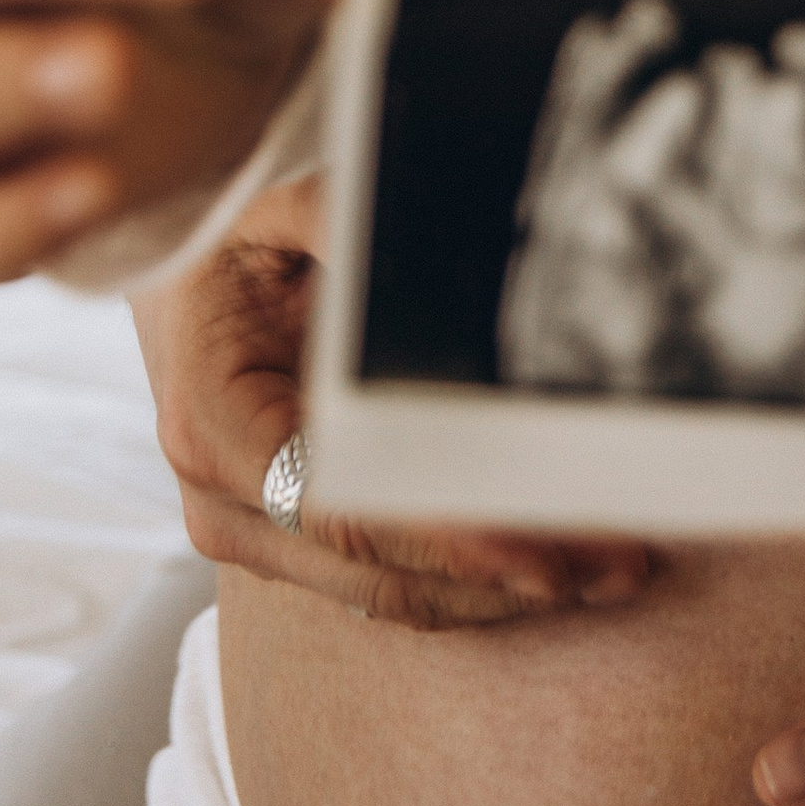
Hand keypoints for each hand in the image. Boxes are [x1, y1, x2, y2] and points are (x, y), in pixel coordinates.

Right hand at [135, 173, 654, 626]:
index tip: (540, 548)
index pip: (338, 506)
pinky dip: (479, 580)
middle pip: (379, 568)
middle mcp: (224, 501)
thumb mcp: (276, 212)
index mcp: (210, 421)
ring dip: (508, 589)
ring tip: (618, 566)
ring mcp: (257, 538)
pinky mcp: (297, 551)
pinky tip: (564, 564)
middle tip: (619, 561)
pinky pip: (395, 584)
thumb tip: (391, 233)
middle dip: (504, 571)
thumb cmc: (238, 244)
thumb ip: (334, 220)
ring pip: (396, 593)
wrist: (185, 286)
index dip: (443, 535)